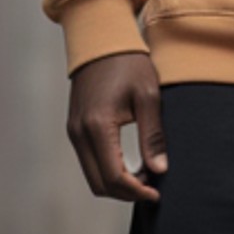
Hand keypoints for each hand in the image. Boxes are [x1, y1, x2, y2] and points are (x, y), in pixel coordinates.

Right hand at [67, 53, 167, 203]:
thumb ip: (152, 136)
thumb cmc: (128, 63)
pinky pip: (88, 162)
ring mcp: (73, 131)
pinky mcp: (74, 128)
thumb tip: (159, 170)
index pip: (113, 176)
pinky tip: (129, 165)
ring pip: (92, 176)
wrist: (101, 40)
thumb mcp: (148, 96)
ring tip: (144, 176)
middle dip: (126, 193)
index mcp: (98, 126)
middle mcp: (79, 133)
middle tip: (152, 187)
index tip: (157, 192)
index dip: (136, 191)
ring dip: (117, 184)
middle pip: (99, 184)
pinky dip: (107, 172)